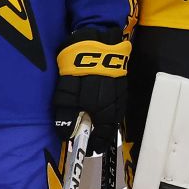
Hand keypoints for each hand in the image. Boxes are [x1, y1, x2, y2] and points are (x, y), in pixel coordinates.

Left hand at [50, 27, 127, 153]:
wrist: (96, 37)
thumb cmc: (77, 64)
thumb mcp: (66, 89)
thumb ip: (66, 113)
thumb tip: (66, 133)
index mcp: (100, 108)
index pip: (100, 134)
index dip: (94, 144)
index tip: (88, 150)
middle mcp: (114, 103)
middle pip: (109, 126)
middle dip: (102, 136)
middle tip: (93, 144)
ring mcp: (120, 92)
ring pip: (115, 115)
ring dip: (108, 125)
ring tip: (99, 131)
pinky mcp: (122, 82)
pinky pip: (118, 103)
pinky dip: (112, 111)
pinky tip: (105, 112)